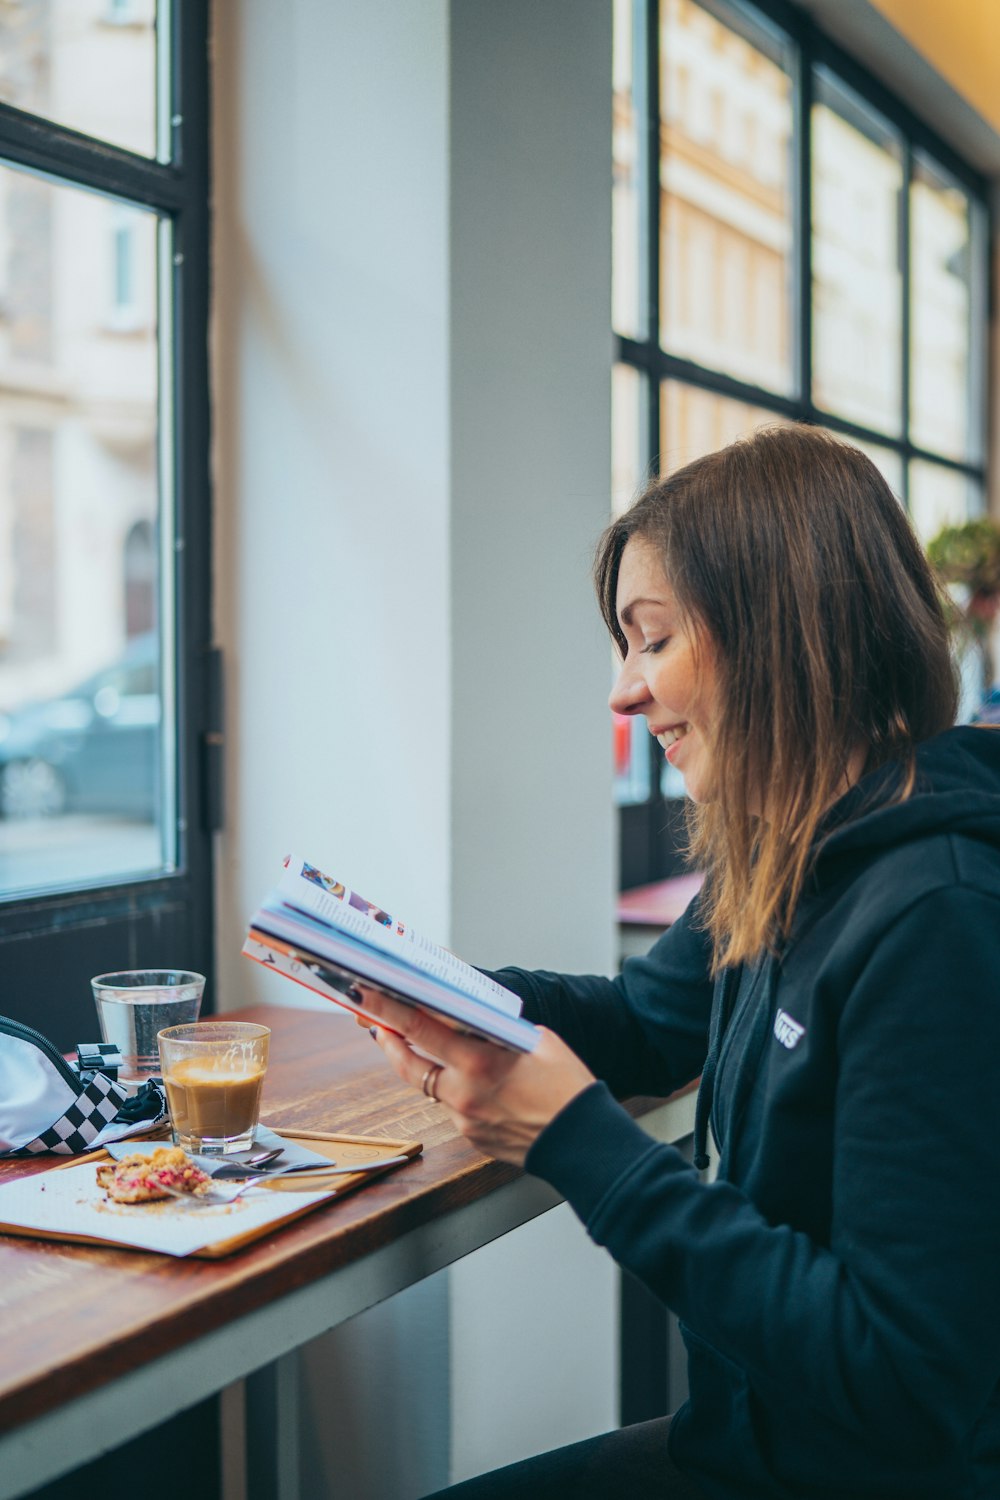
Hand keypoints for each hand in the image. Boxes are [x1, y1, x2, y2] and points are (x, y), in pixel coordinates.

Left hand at [357, 988, 594, 1167]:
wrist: (582, 1143)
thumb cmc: (567, 1087)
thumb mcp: (537, 1042)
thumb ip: (498, 1028)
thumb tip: (473, 1017)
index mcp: (479, 1061)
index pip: (420, 1029)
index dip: (388, 1010)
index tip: (366, 994)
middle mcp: (464, 1092)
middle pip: (408, 1063)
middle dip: (387, 1039)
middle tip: (375, 1021)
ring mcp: (463, 1119)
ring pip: (429, 1085)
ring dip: (422, 1065)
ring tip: (416, 1045)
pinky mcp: (470, 1137)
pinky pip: (452, 1107)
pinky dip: (454, 1090)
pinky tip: (470, 1083)